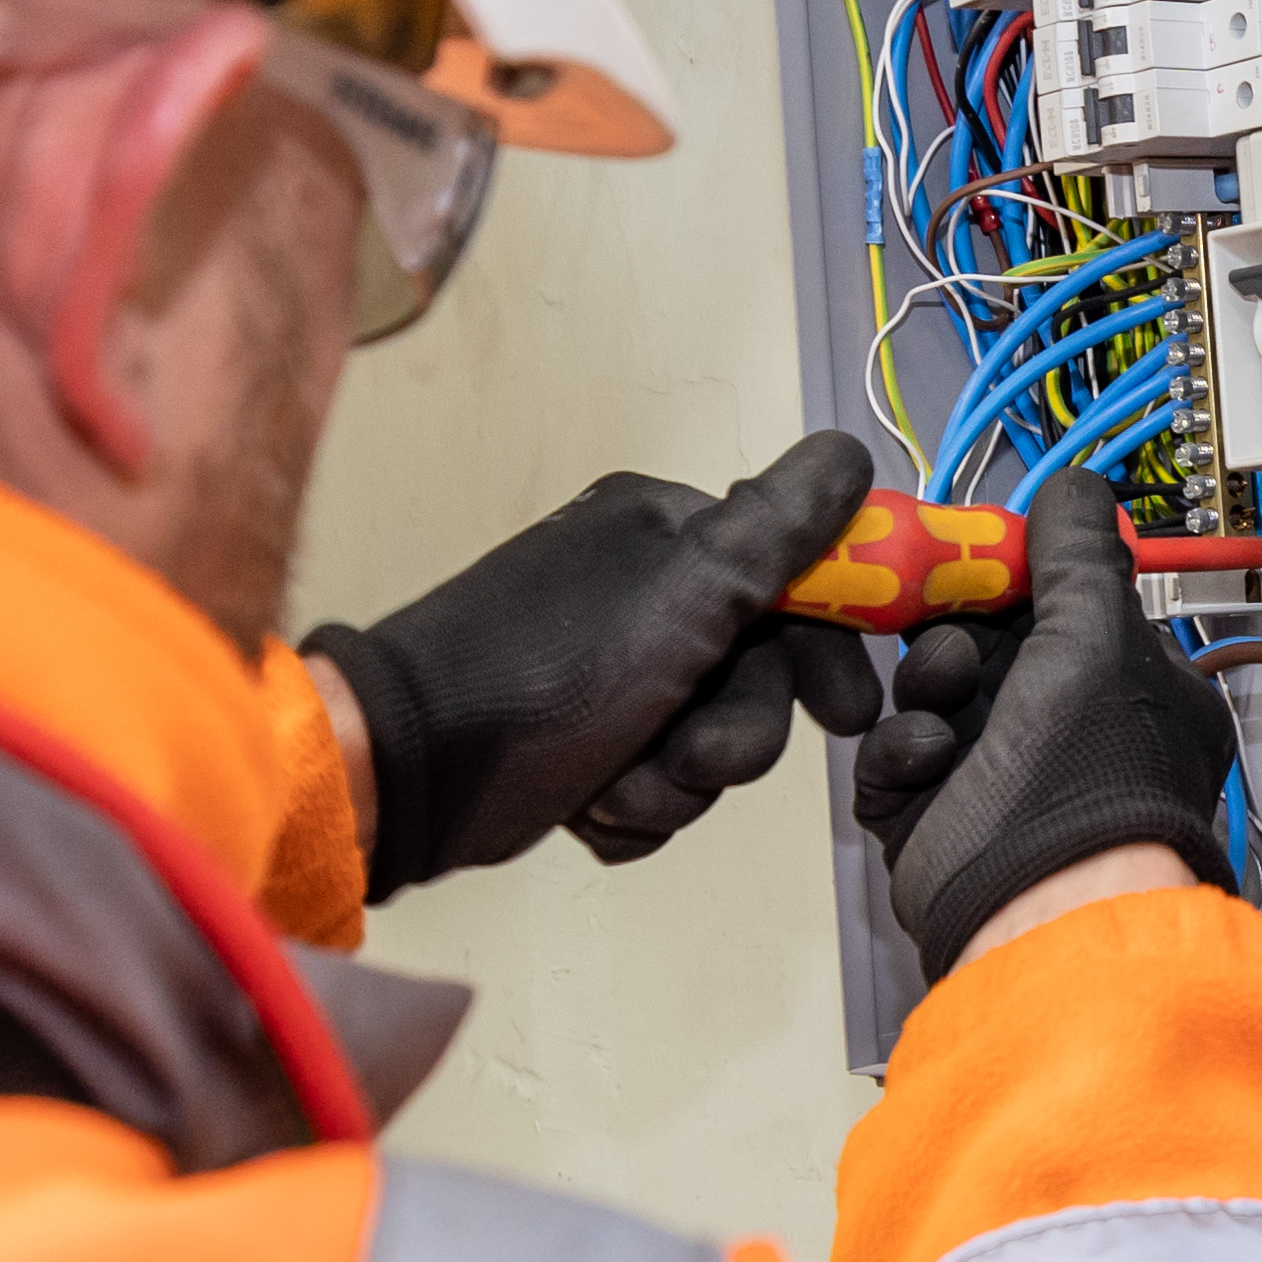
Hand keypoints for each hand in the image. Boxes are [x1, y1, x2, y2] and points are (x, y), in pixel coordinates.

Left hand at [305, 435, 882, 897]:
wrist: (412, 768)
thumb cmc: (546, 671)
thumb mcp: (682, 593)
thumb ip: (775, 531)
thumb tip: (849, 452)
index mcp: (664, 534)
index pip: (792, 579)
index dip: (827, 649)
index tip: (848, 714)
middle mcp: (639, 593)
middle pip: (755, 678)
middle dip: (729, 736)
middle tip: (689, 756)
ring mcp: (607, 674)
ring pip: (707, 746)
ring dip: (672, 784)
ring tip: (614, 784)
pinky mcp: (579, 745)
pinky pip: (654, 788)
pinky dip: (631, 809)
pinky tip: (588, 807)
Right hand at [844, 464, 1237, 974]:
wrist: (1035, 903)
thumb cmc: (1086, 775)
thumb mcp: (1095, 634)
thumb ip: (1078, 552)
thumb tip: (1074, 488)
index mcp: (1131, 692)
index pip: (1065, 606)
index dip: (1014, 575)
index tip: (975, 550)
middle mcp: (1069, 734)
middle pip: (986, 643)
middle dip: (956, 630)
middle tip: (940, 621)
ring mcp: (998, 777)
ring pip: (932, 692)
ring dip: (929, 687)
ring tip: (943, 708)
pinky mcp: (935, 816)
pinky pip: (894, 753)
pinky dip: (903, 753)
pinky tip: (926, 766)